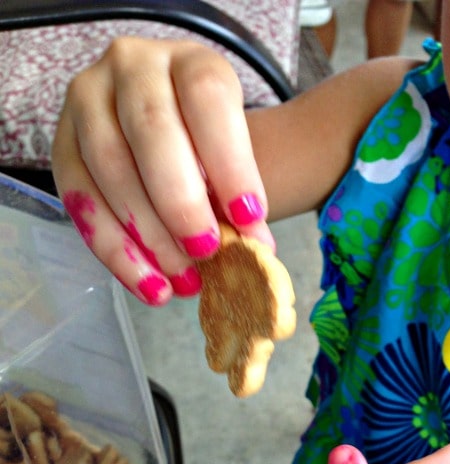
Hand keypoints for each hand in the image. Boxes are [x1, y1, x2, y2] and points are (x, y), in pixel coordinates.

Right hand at [51, 37, 274, 304]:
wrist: (166, 126)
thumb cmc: (207, 146)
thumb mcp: (231, 156)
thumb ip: (240, 195)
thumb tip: (255, 249)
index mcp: (189, 61)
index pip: (208, 100)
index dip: (231, 164)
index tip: (250, 221)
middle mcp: (132, 67)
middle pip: (152, 132)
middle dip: (182, 203)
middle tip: (207, 252)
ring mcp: (88, 101)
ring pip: (110, 167)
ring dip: (149, 235)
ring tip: (184, 280)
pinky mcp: (61, 145)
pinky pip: (81, 200)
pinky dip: (117, 252)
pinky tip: (150, 285)